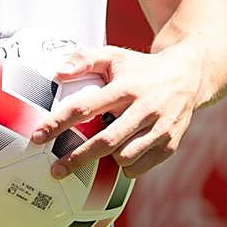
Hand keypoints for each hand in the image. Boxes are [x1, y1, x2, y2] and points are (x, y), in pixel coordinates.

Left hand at [31, 43, 202, 178]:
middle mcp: (144, 108)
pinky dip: (125, 165)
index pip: (86, 107)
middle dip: (77, 159)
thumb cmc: (141, 68)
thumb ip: (84, 60)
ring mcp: (160, 128)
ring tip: (99, 151)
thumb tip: (57, 74)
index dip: (59, 123)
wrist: (189, 75)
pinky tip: (121, 153)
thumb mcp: (114, 56)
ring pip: (124, 158)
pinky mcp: (170, 143)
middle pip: (105, 141)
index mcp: (126, 87)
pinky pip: (139, 167)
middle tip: (55, 170)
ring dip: (106, 160)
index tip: (38, 136)